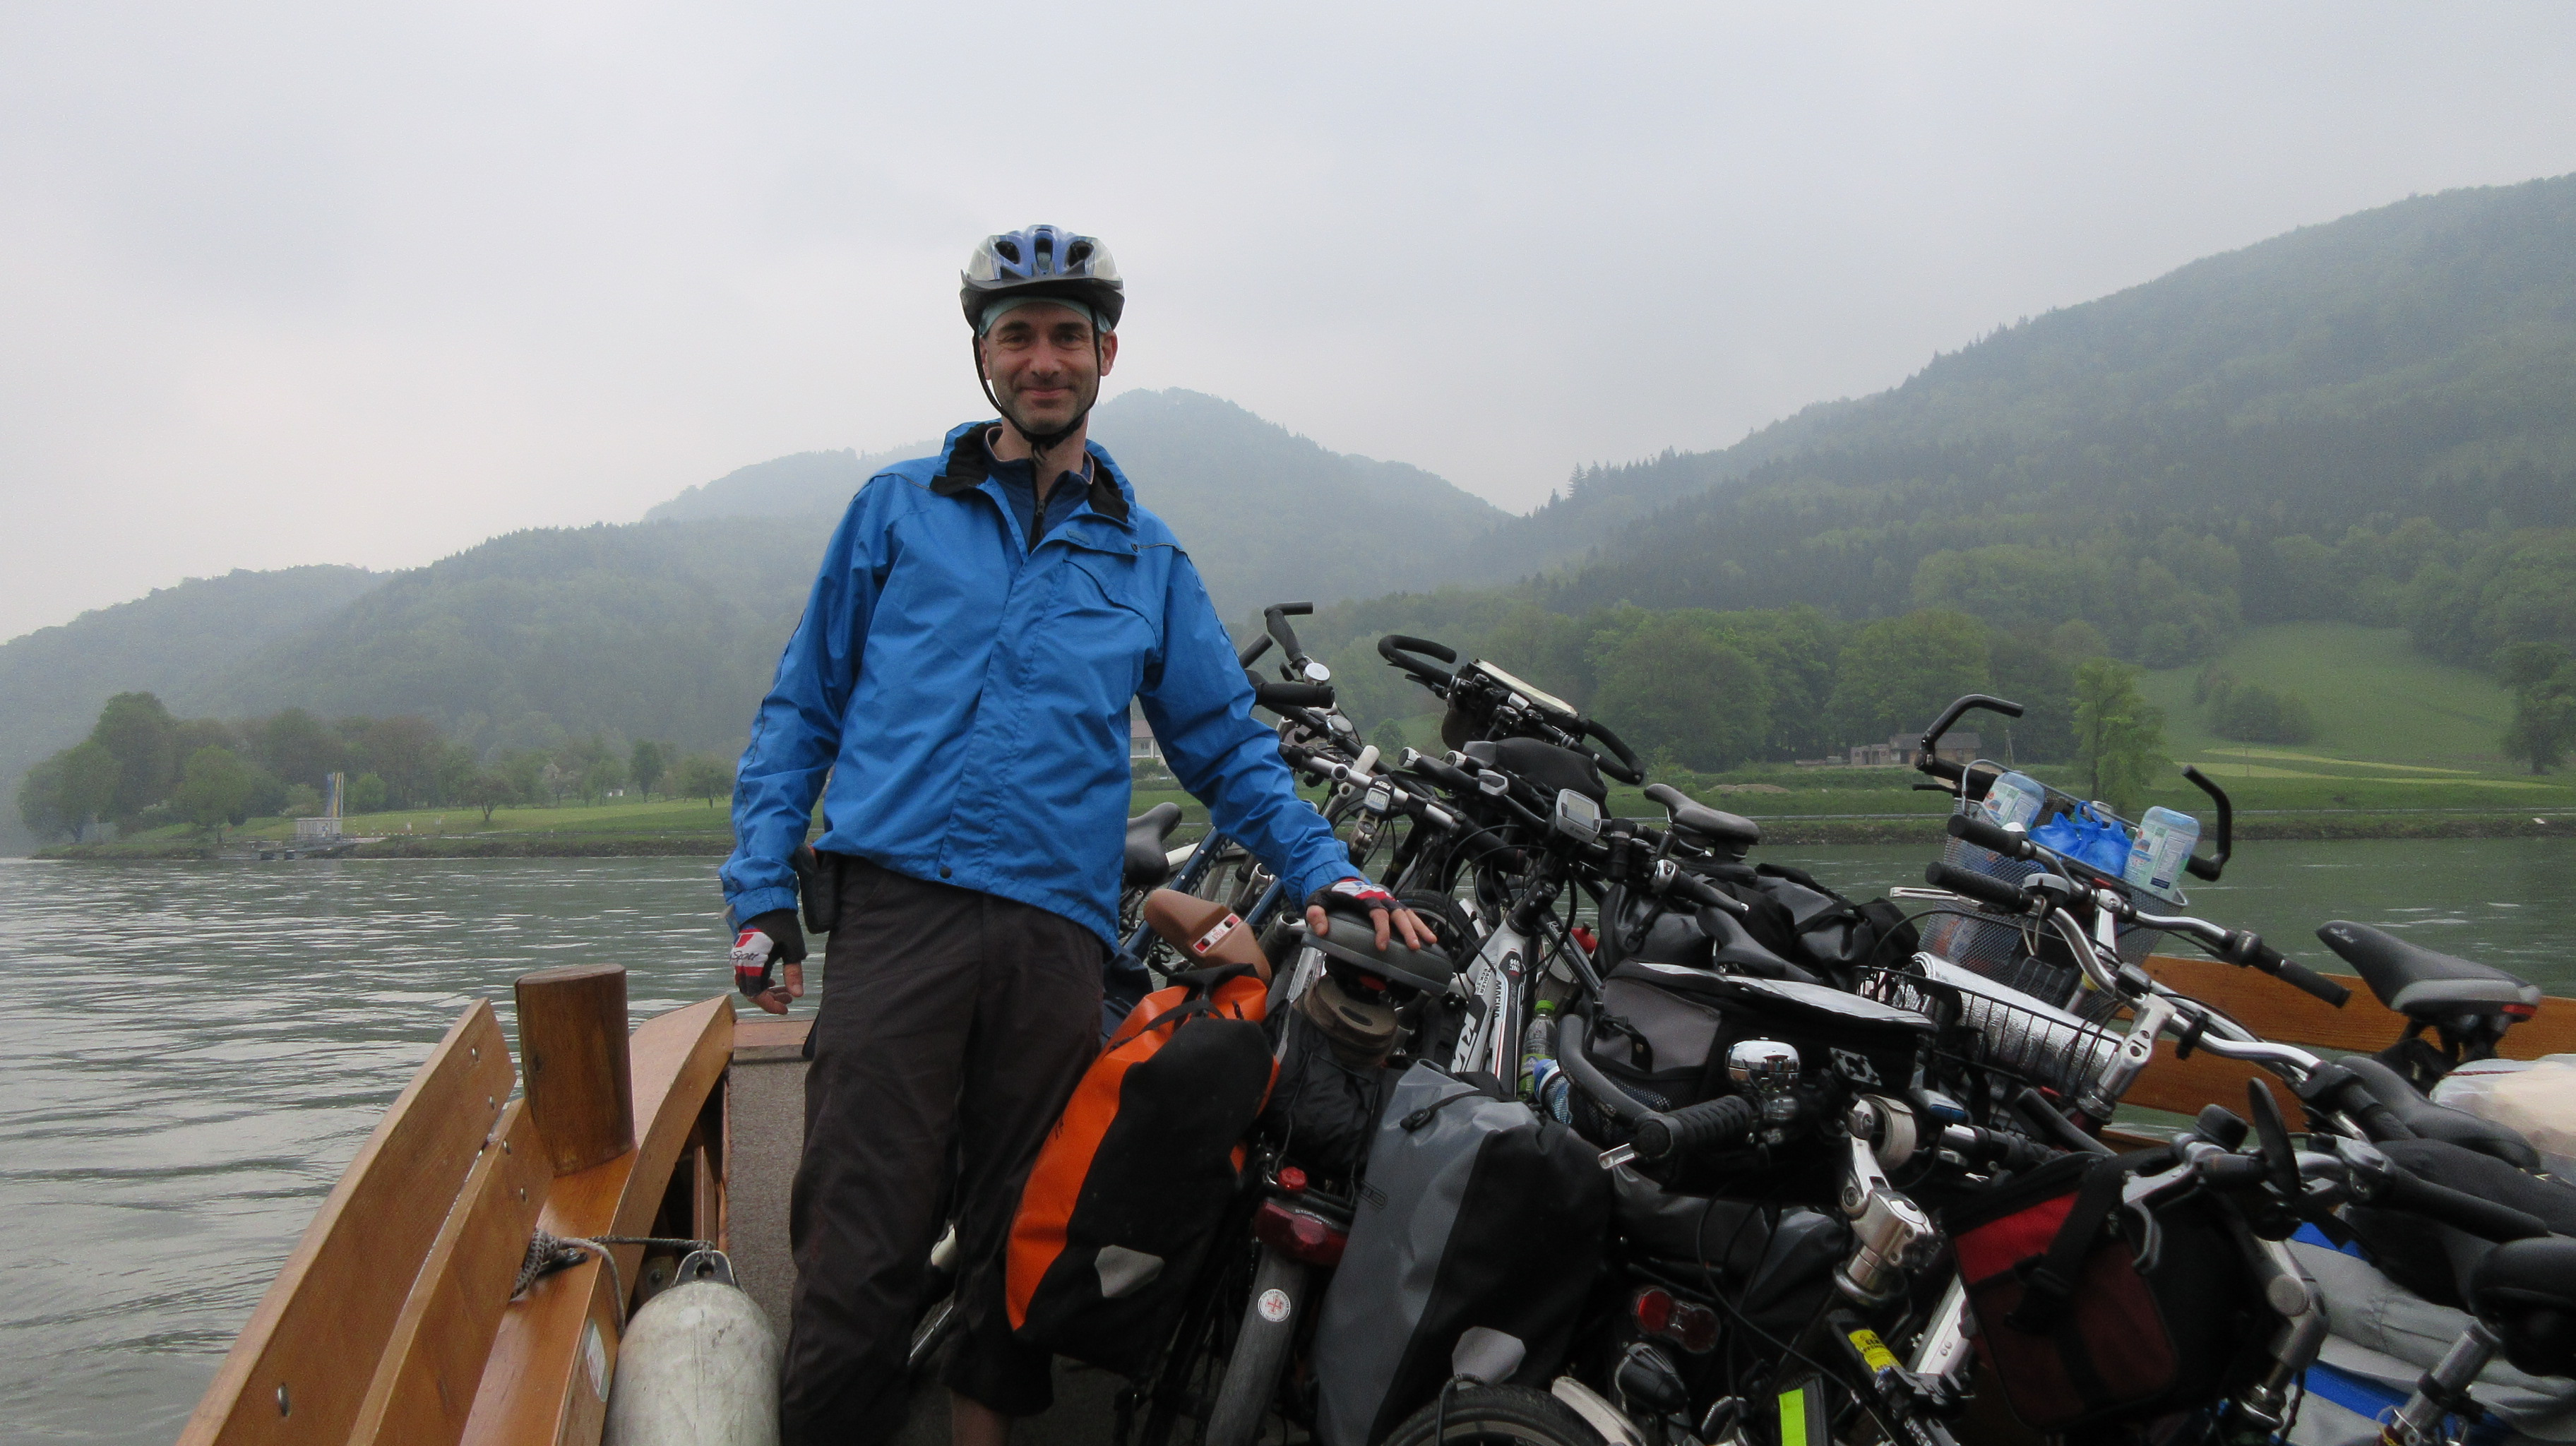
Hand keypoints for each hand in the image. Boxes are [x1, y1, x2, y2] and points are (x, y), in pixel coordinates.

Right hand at [732, 909, 808, 1014]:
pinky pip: (747, 974)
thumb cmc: (781, 922)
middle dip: (770, 999)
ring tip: (785, 991)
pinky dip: (760, 981)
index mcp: (753, 962)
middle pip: (750, 992)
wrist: (765, 901)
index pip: (756, 994)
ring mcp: (740, 957)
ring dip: (766, 991)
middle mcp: (742, 962)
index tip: (785, 1009)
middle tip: (789, 999)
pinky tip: (773, 981)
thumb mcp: (793, 947)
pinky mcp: (742, 953)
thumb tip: (798, 995)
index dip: (770, 1005)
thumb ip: (794, 972)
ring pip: (749, 984)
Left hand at [1304, 877, 1435, 951]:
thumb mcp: (1317, 900)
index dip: (1381, 929)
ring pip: (1407, 912)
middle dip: (1408, 930)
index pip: (1377, 913)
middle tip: (1415, 947)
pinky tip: (1428, 938)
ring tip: (1431, 942)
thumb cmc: (1329, 893)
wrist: (1337, 879)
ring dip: (1419, 927)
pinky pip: (1408, 914)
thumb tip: (1322, 930)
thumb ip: (1316, 913)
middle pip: (1398, 913)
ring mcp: (1387, 901)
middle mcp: (1379, 897)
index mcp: (1363, 896)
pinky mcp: (1391, 905)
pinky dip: (1419, 924)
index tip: (1381, 946)